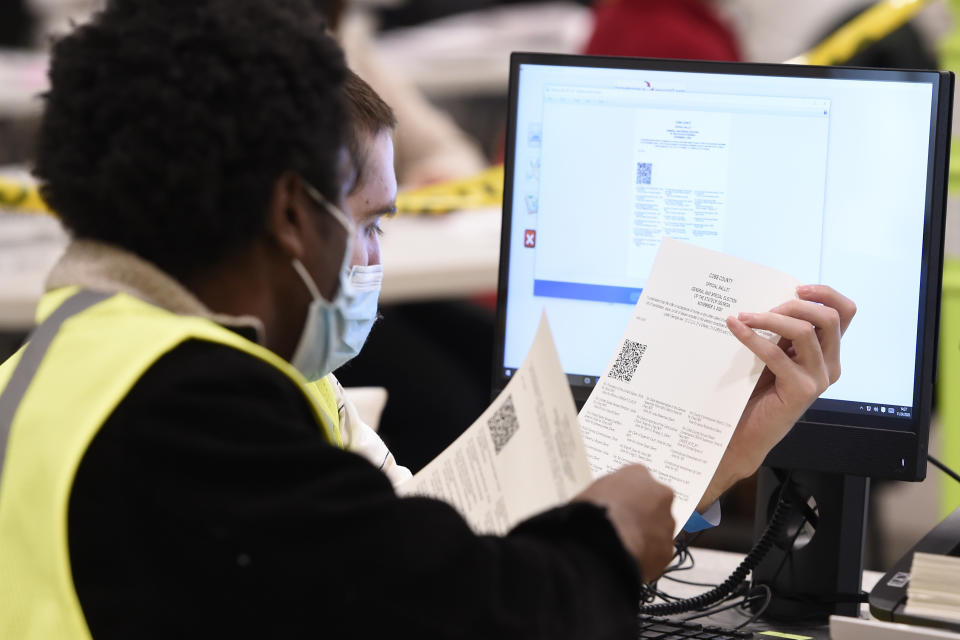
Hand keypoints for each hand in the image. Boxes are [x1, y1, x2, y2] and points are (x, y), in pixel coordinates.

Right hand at [574, 464, 674, 581]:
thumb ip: (608, 492)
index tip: (618, 504)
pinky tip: (628, 557)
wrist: (602, 540)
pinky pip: (657, 552)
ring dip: (645, 535)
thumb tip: (605, 502)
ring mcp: (666, 523)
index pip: (636, 480)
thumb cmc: (592, 511)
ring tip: (622, 544)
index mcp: (638, 474)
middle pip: (654, 503)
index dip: (626, 495)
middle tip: (622, 525)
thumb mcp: (592, 490)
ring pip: (658, 529)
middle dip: (642, 514)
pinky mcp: (666, 549)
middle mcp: (660, 495)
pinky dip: (646, 555)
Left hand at [698, 285, 855, 509]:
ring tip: (745, 317)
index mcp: (827, 352)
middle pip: (830, 318)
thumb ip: (781, 332)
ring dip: (771, 319)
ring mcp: (818, 379)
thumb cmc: (756, 391)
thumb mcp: (774, 354)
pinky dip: (753, 337)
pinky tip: (735, 328)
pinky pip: (777, 354)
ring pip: (806, 332)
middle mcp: (830, 365)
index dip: (825, 293)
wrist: (746, 432)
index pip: (845, 313)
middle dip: (795, 305)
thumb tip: (768, 297)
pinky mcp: (800, 391)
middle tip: (764, 310)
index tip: (797, 288)